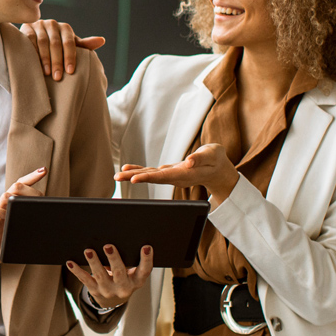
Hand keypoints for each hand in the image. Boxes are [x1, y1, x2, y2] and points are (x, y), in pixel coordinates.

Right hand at [0, 168, 46, 290]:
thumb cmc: (7, 240)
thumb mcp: (21, 227)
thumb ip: (29, 218)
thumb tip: (48, 214)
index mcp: (12, 205)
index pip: (21, 186)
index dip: (32, 177)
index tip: (43, 170)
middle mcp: (3, 206)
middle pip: (15, 188)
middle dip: (27, 189)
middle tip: (36, 199)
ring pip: (4, 197)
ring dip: (14, 199)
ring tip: (20, 204)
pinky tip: (6, 217)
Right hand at [19, 19, 104, 80]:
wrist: (37, 42)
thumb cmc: (58, 47)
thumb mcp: (71, 47)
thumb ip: (85, 45)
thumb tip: (102, 40)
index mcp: (65, 28)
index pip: (69, 43)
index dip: (70, 57)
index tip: (70, 72)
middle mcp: (52, 24)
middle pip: (56, 43)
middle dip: (57, 61)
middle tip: (58, 77)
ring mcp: (38, 25)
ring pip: (43, 42)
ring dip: (45, 58)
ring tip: (47, 73)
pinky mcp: (26, 28)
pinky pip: (29, 39)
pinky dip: (32, 50)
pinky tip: (34, 63)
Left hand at [65, 244, 153, 308]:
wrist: (113, 300)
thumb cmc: (124, 278)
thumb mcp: (132, 273)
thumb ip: (129, 259)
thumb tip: (117, 237)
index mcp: (136, 280)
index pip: (144, 270)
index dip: (147, 259)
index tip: (147, 247)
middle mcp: (123, 287)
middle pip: (119, 272)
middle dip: (113, 258)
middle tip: (108, 246)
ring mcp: (108, 290)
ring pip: (100, 275)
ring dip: (93, 262)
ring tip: (88, 251)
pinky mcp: (95, 291)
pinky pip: (85, 280)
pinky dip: (77, 271)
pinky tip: (71, 262)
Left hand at [114, 143, 239, 200]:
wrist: (218, 169)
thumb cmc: (215, 160)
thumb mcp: (212, 155)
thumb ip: (201, 158)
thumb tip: (189, 161)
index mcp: (185, 174)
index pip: (163, 177)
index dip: (148, 178)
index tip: (134, 180)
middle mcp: (175, 177)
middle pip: (152, 178)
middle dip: (134, 178)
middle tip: (117, 177)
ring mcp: (171, 176)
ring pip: (150, 176)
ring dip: (133, 176)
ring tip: (118, 175)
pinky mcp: (169, 172)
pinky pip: (152, 173)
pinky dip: (140, 171)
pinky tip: (129, 170)